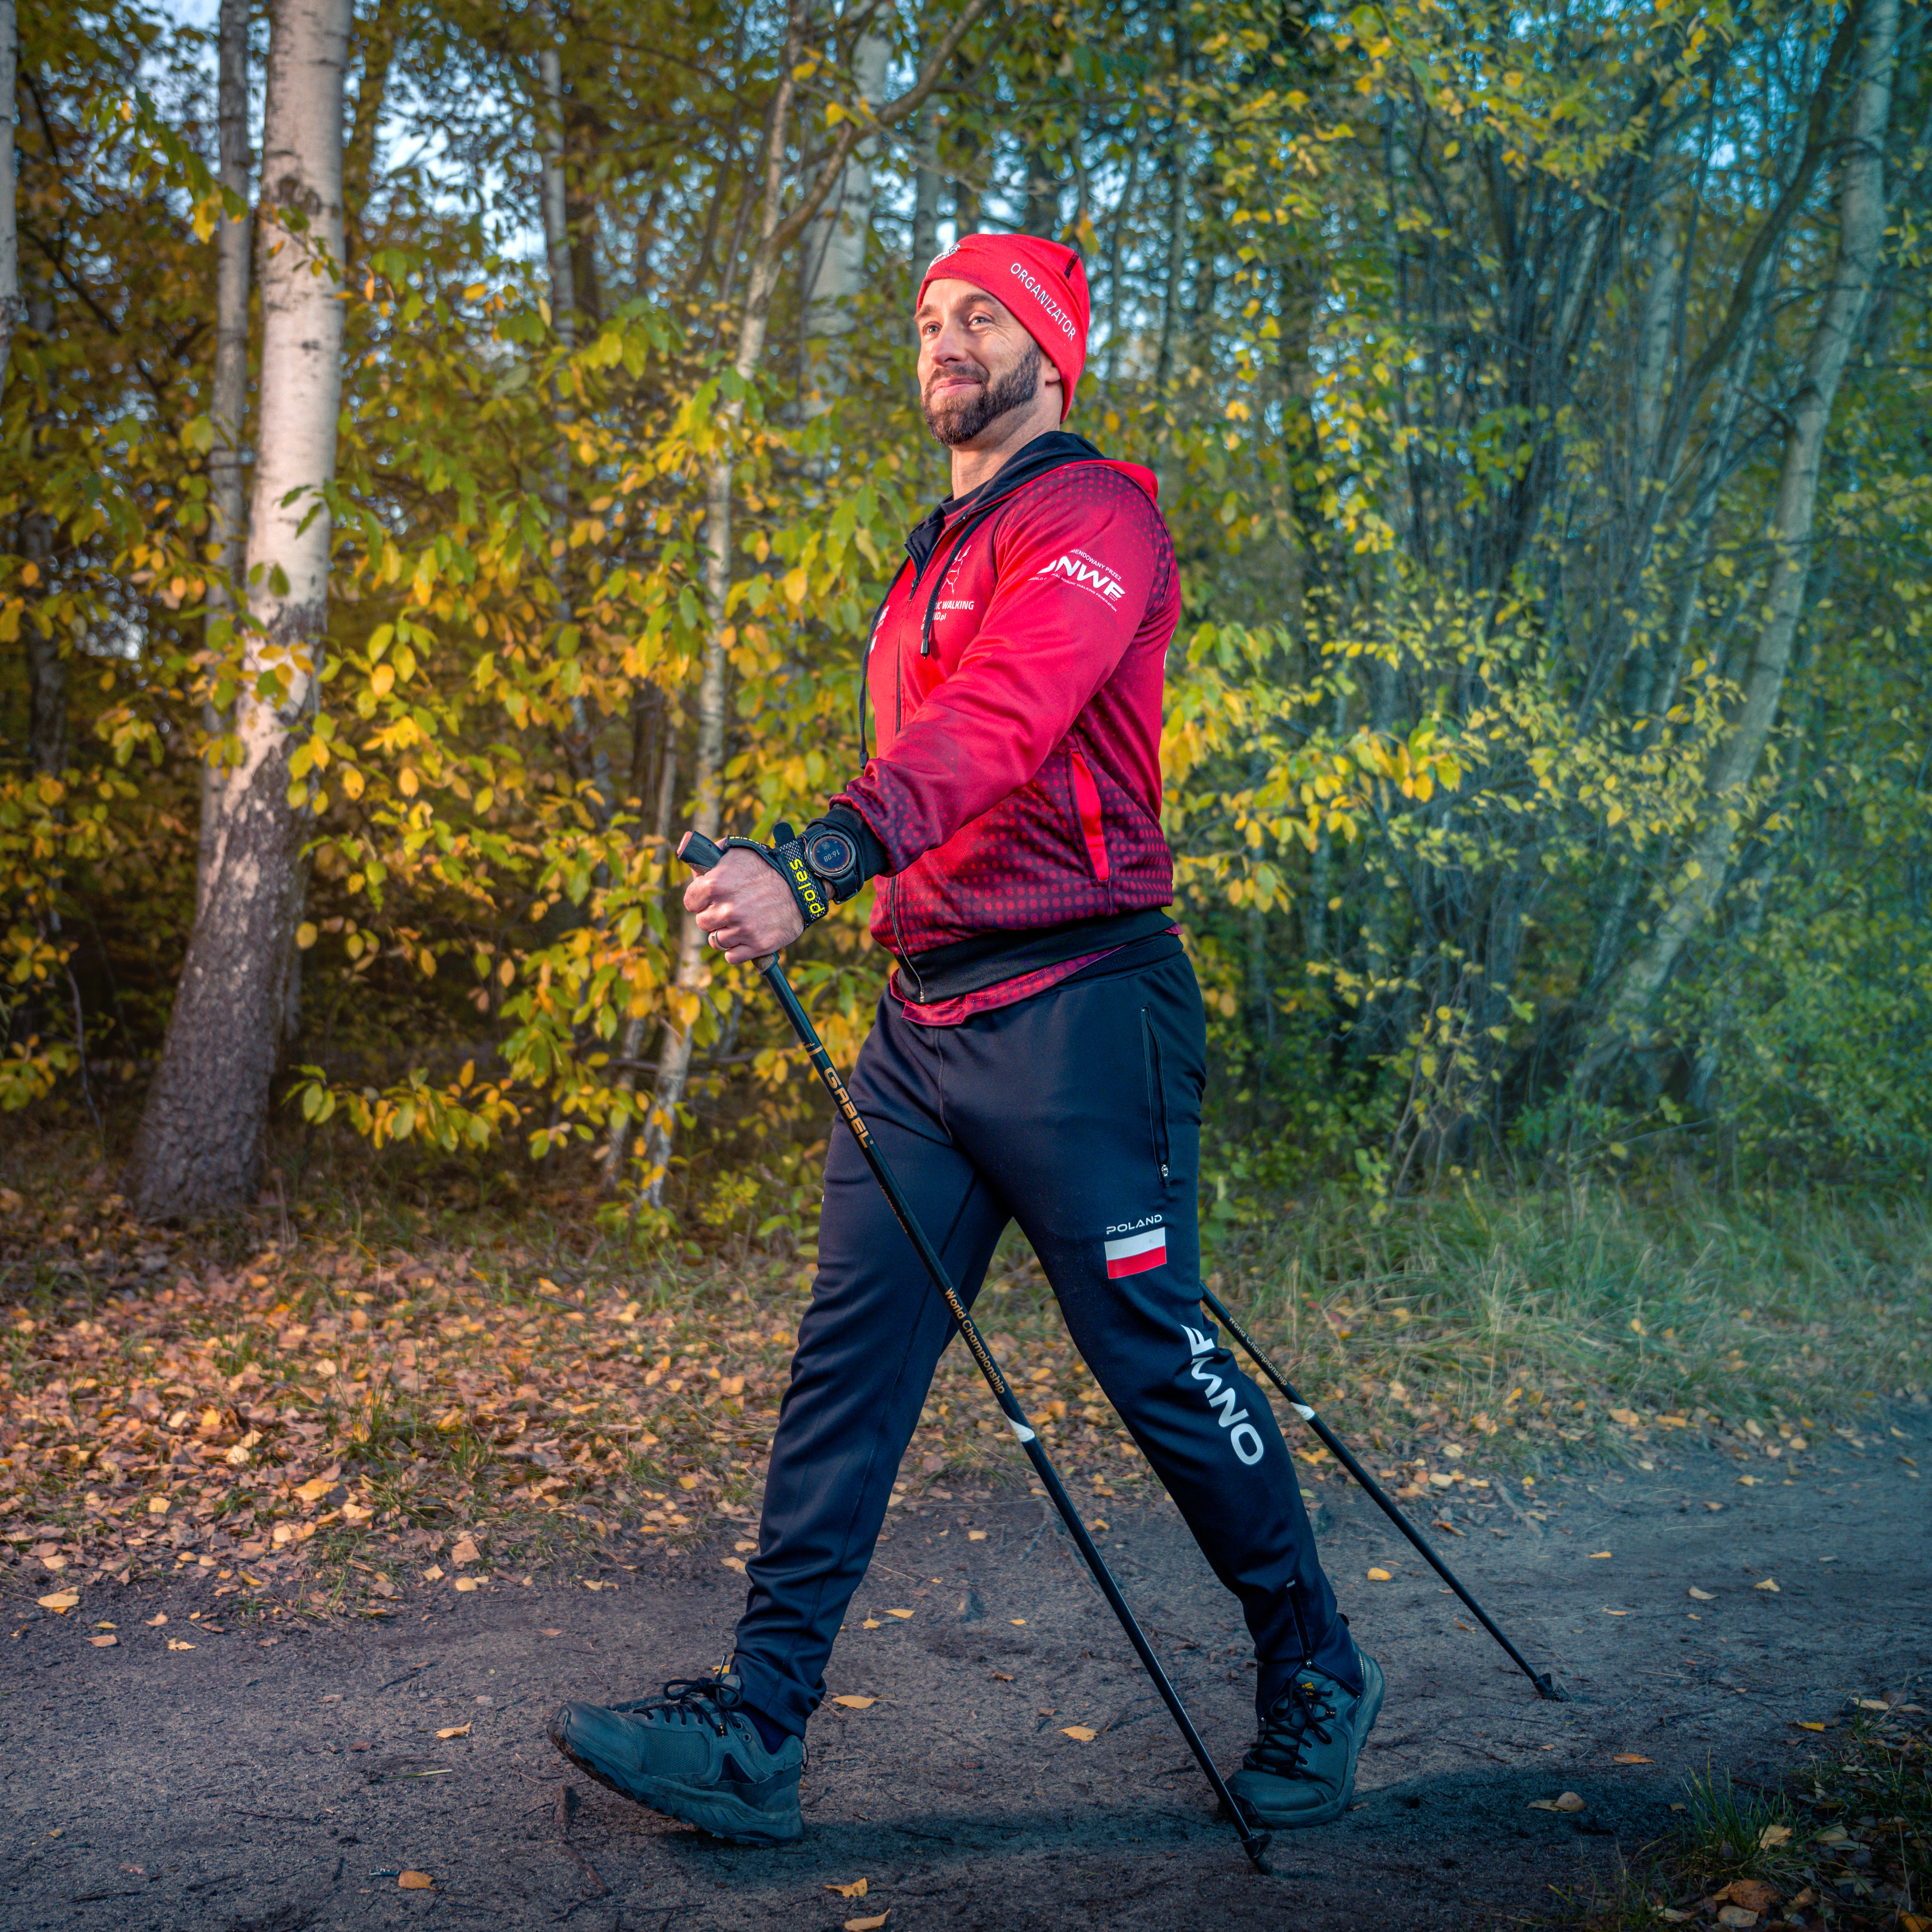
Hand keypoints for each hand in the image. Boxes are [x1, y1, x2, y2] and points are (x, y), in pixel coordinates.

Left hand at [683, 848, 804, 963]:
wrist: (803, 884)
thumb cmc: (768, 865)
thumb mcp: (738, 851)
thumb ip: (711, 856)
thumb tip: (695, 868)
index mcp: (715, 885)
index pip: (690, 902)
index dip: (700, 900)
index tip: (710, 899)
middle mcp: (727, 909)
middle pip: (702, 922)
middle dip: (713, 916)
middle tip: (728, 909)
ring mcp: (742, 929)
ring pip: (716, 941)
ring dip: (724, 934)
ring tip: (738, 923)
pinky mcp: (758, 945)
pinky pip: (732, 957)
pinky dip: (736, 950)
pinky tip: (745, 938)